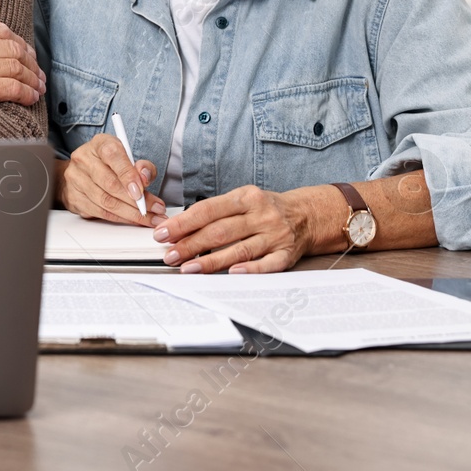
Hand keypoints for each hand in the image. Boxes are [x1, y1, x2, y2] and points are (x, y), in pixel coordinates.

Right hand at [0, 11, 45, 104]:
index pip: (0, 31)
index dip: (21, 43)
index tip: (29, 56)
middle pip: (13, 49)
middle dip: (31, 64)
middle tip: (39, 76)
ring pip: (15, 68)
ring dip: (32, 80)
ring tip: (37, 89)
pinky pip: (10, 87)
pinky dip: (25, 93)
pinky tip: (29, 98)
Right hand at [57, 134, 162, 226]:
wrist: (81, 172)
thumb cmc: (109, 164)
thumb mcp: (129, 158)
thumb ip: (143, 167)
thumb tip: (145, 177)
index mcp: (99, 144)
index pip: (113, 156)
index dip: (128, 175)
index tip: (141, 191)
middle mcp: (84, 159)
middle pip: (110, 183)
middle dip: (135, 201)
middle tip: (154, 210)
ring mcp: (76, 179)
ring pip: (105, 201)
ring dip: (130, 213)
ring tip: (148, 218)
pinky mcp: (74, 197)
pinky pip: (99, 212)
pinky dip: (120, 218)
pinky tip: (132, 219)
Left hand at [152, 185, 312, 272]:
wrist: (306, 215)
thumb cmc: (265, 209)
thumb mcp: (242, 200)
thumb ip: (215, 212)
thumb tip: (179, 228)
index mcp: (246, 198)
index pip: (208, 210)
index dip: (183, 223)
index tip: (163, 233)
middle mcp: (261, 215)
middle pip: (220, 231)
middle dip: (191, 244)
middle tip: (170, 254)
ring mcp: (275, 235)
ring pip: (239, 249)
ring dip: (211, 261)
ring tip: (188, 268)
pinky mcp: (286, 254)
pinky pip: (267, 264)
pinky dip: (250, 269)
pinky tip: (232, 273)